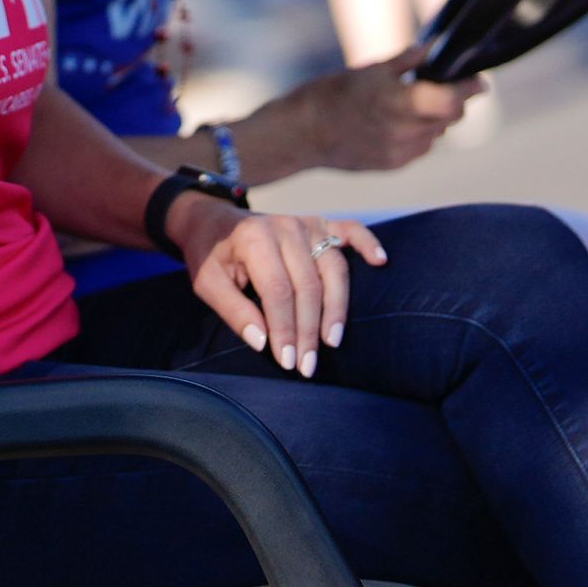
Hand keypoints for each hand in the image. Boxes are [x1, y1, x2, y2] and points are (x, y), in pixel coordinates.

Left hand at [177, 204, 387, 375]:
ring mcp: (306, 223)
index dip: (285, 329)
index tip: (287, 361)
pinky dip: (367, 243)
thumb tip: (263, 341)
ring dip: (337, 308)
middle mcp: (286, 227)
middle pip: (308, 285)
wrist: (212, 220)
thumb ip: (234, 311)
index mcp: (255, 238)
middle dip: (308, 330)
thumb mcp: (207, 284)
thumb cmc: (210, 256)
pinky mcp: (319, 223)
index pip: (278, 291)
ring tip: (332, 341)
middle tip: (307, 366)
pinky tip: (380, 262)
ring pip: (333, 268)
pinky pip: (350, 230)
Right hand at [254, 49, 473, 174]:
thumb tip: (434, 50)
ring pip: (436, 134)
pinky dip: (417, 134)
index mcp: (401, 101)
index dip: (470, 89)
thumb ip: (409, 62)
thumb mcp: (371, 69)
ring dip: (434, 119)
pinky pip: (419, 148)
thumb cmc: (333, 93)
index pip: (454, 101)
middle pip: (450, 118)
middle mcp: (405, 130)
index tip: (479, 82)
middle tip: (442, 87)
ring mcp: (399, 152)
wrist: (303, 132)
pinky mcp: (392, 164)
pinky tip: (396, 124)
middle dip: (452, 102)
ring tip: (409, 105)